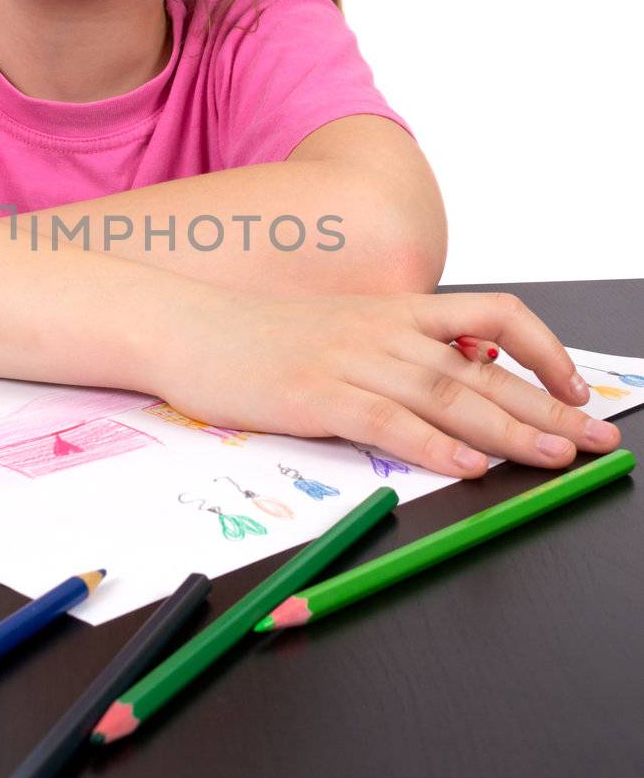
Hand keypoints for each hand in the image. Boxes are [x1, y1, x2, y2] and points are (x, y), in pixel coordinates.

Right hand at [148, 286, 620, 478]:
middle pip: (483, 370)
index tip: (576, 387)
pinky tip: (468, 465)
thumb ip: (393, 352)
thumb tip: (454, 374)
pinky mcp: (314, 395)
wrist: (182, 324)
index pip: (492, 318)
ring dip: (508, 429)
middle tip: (595, 440)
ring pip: (447, 395)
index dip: (544, 351)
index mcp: (392, 313)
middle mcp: (381, 332)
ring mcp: (348, 361)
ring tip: (554, 456)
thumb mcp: (336, 332)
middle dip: (548, 407)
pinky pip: (387, 422)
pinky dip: (433, 446)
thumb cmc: (254, 337)